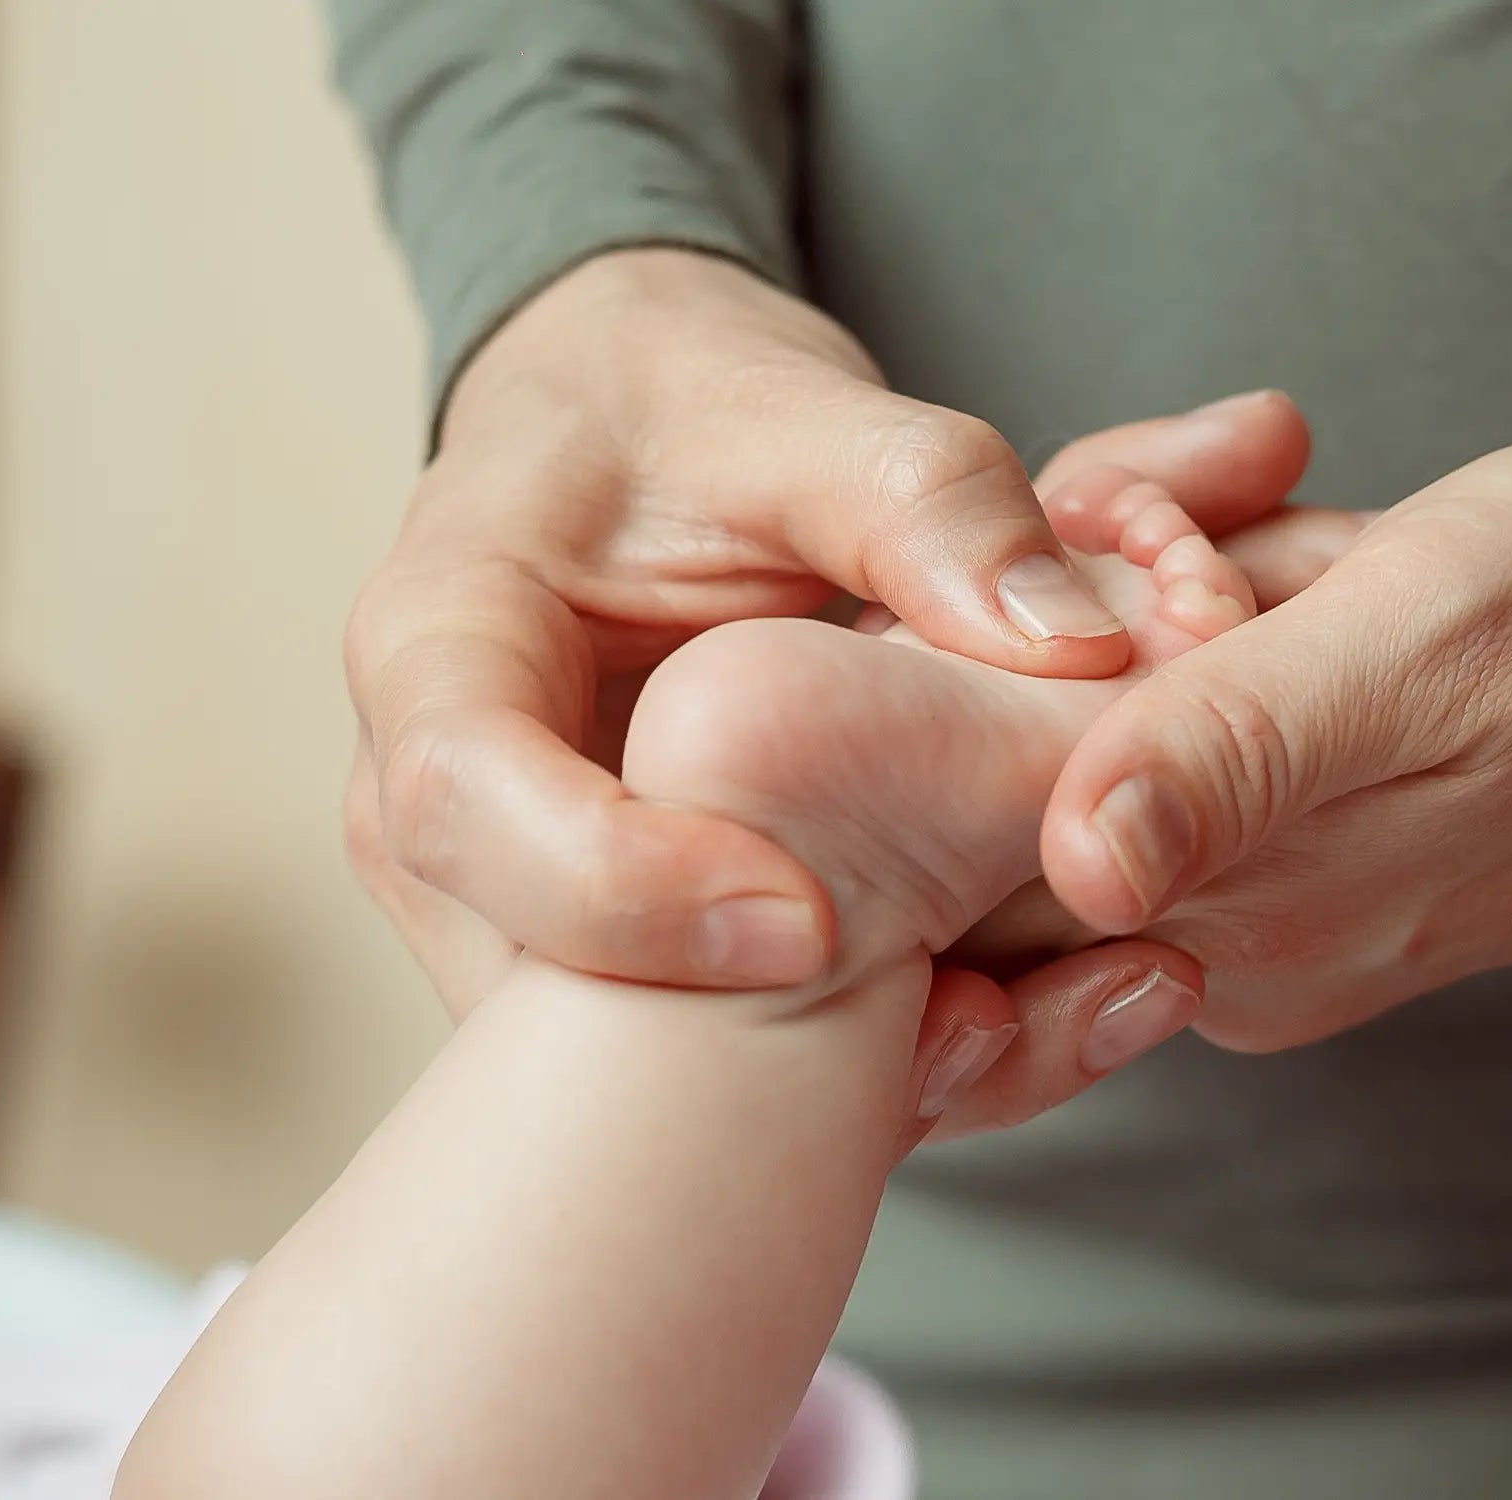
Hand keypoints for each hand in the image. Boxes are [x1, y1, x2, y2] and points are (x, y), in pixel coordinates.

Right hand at [345, 247, 1305, 1012]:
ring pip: (624, 1065)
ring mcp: (511, 904)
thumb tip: (1073, 643)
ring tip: (1026, 1036)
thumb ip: (928, 500)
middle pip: (532, 989)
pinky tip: (1023, 1029)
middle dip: (742, 1054)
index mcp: (438, 641)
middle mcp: (438, 809)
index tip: (805, 924)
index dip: (619, 890)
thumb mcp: (801, 408)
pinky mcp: (607, 962)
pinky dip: (854, 1068)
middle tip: (968, 1036)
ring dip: (819, 1084)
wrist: (640, 441)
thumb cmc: (685, 409)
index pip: (462, 803)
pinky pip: (703, 1061)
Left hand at [988, 418, 1511, 1054]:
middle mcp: (1224, 941)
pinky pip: (1189, 689)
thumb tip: (1078, 862)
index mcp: (1233, 928)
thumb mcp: (1425, 649)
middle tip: (1244, 532)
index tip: (1143, 546)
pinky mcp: (1304, 818)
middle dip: (1104, 595)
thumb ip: (1237, 754)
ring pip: (1103, 699)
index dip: (1002, 651)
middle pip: (1019, 754)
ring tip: (1331, 547)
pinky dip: (1240, 593)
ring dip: (1187, 576)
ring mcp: (1263, 882)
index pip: (972, 824)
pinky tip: (1336, 560)